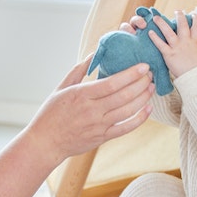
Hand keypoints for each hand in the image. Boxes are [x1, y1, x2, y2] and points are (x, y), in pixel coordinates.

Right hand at [25, 55, 153, 166]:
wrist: (46, 143)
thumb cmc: (51, 113)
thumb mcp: (61, 88)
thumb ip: (78, 70)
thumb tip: (93, 53)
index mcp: (81, 95)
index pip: (112, 83)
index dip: (131, 74)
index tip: (144, 66)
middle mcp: (92, 110)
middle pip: (123, 95)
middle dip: (141, 83)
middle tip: (150, 74)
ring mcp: (98, 126)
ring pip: (128, 111)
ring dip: (143, 98)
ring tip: (151, 87)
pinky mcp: (102, 138)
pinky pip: (126, 128)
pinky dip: (139, 119)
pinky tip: (148, 109)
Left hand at [147, 10, 196, 78]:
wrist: (196, 76)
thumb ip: (195, 50)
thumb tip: (193, 51)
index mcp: (195, 43)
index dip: (196, 20)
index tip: (193, 15)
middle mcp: (186, 42)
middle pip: (183, 25)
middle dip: (180, 17)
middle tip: (177, 11)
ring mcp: (177, 47)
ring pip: (169, 32)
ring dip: (162, 23)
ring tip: (156, 17)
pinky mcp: (170, 54)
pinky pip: (161, 44)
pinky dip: (155, 38)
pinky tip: (150, 32)